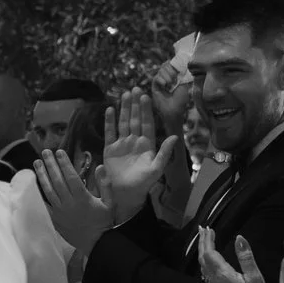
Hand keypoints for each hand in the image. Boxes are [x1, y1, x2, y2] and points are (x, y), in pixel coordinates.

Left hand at [32, 148, 113, 253]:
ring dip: (42, 175)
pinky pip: (44, 204)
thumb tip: (100, 166)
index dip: (64, 163)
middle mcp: (69, 203)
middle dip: (51, 165)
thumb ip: (106, 184)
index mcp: (83, 198)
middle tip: (45, 152)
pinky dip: (38, 193)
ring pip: (48, 190)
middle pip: (57, 181)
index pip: (71, 177)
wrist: (95, 243)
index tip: (59, 152)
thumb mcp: (110, 203)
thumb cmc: (103, 222)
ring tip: (37, 162)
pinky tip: (34, 183)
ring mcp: (60, 211)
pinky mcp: (54, 219)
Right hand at [96, 94, 182, 221]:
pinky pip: (109, 133)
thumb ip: (165, 152)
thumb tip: (175, 137)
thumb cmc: (144, 183)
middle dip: (135, 105)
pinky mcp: (110, 149)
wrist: (127, 193)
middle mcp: (134, 141)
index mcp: (147, 144)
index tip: (145, 96)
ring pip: (123, 122)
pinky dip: (109, 122)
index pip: (147, 123)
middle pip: (135, 119)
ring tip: (124, 95)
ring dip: (124, 109)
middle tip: (134, 89)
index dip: (146, 110)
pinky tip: (109, 110)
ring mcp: (122, 144)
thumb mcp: (157, 168)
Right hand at [146, 60, 192, 138]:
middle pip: (166, 65)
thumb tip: (182, 61)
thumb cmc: (181, 99)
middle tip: (175, 78)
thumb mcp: (185, 83)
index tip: (178, 69)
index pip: (172, 63)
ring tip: (170, 83)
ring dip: (167, 75)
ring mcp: (160, 81)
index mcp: (175, 75)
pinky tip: (165, 85)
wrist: (175, 110)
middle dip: (171, 69)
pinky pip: (156, 78)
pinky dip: (161, 79)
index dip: (174, 64)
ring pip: (161, 70)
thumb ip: (183, 72)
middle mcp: (167, 77)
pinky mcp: (155, 87)